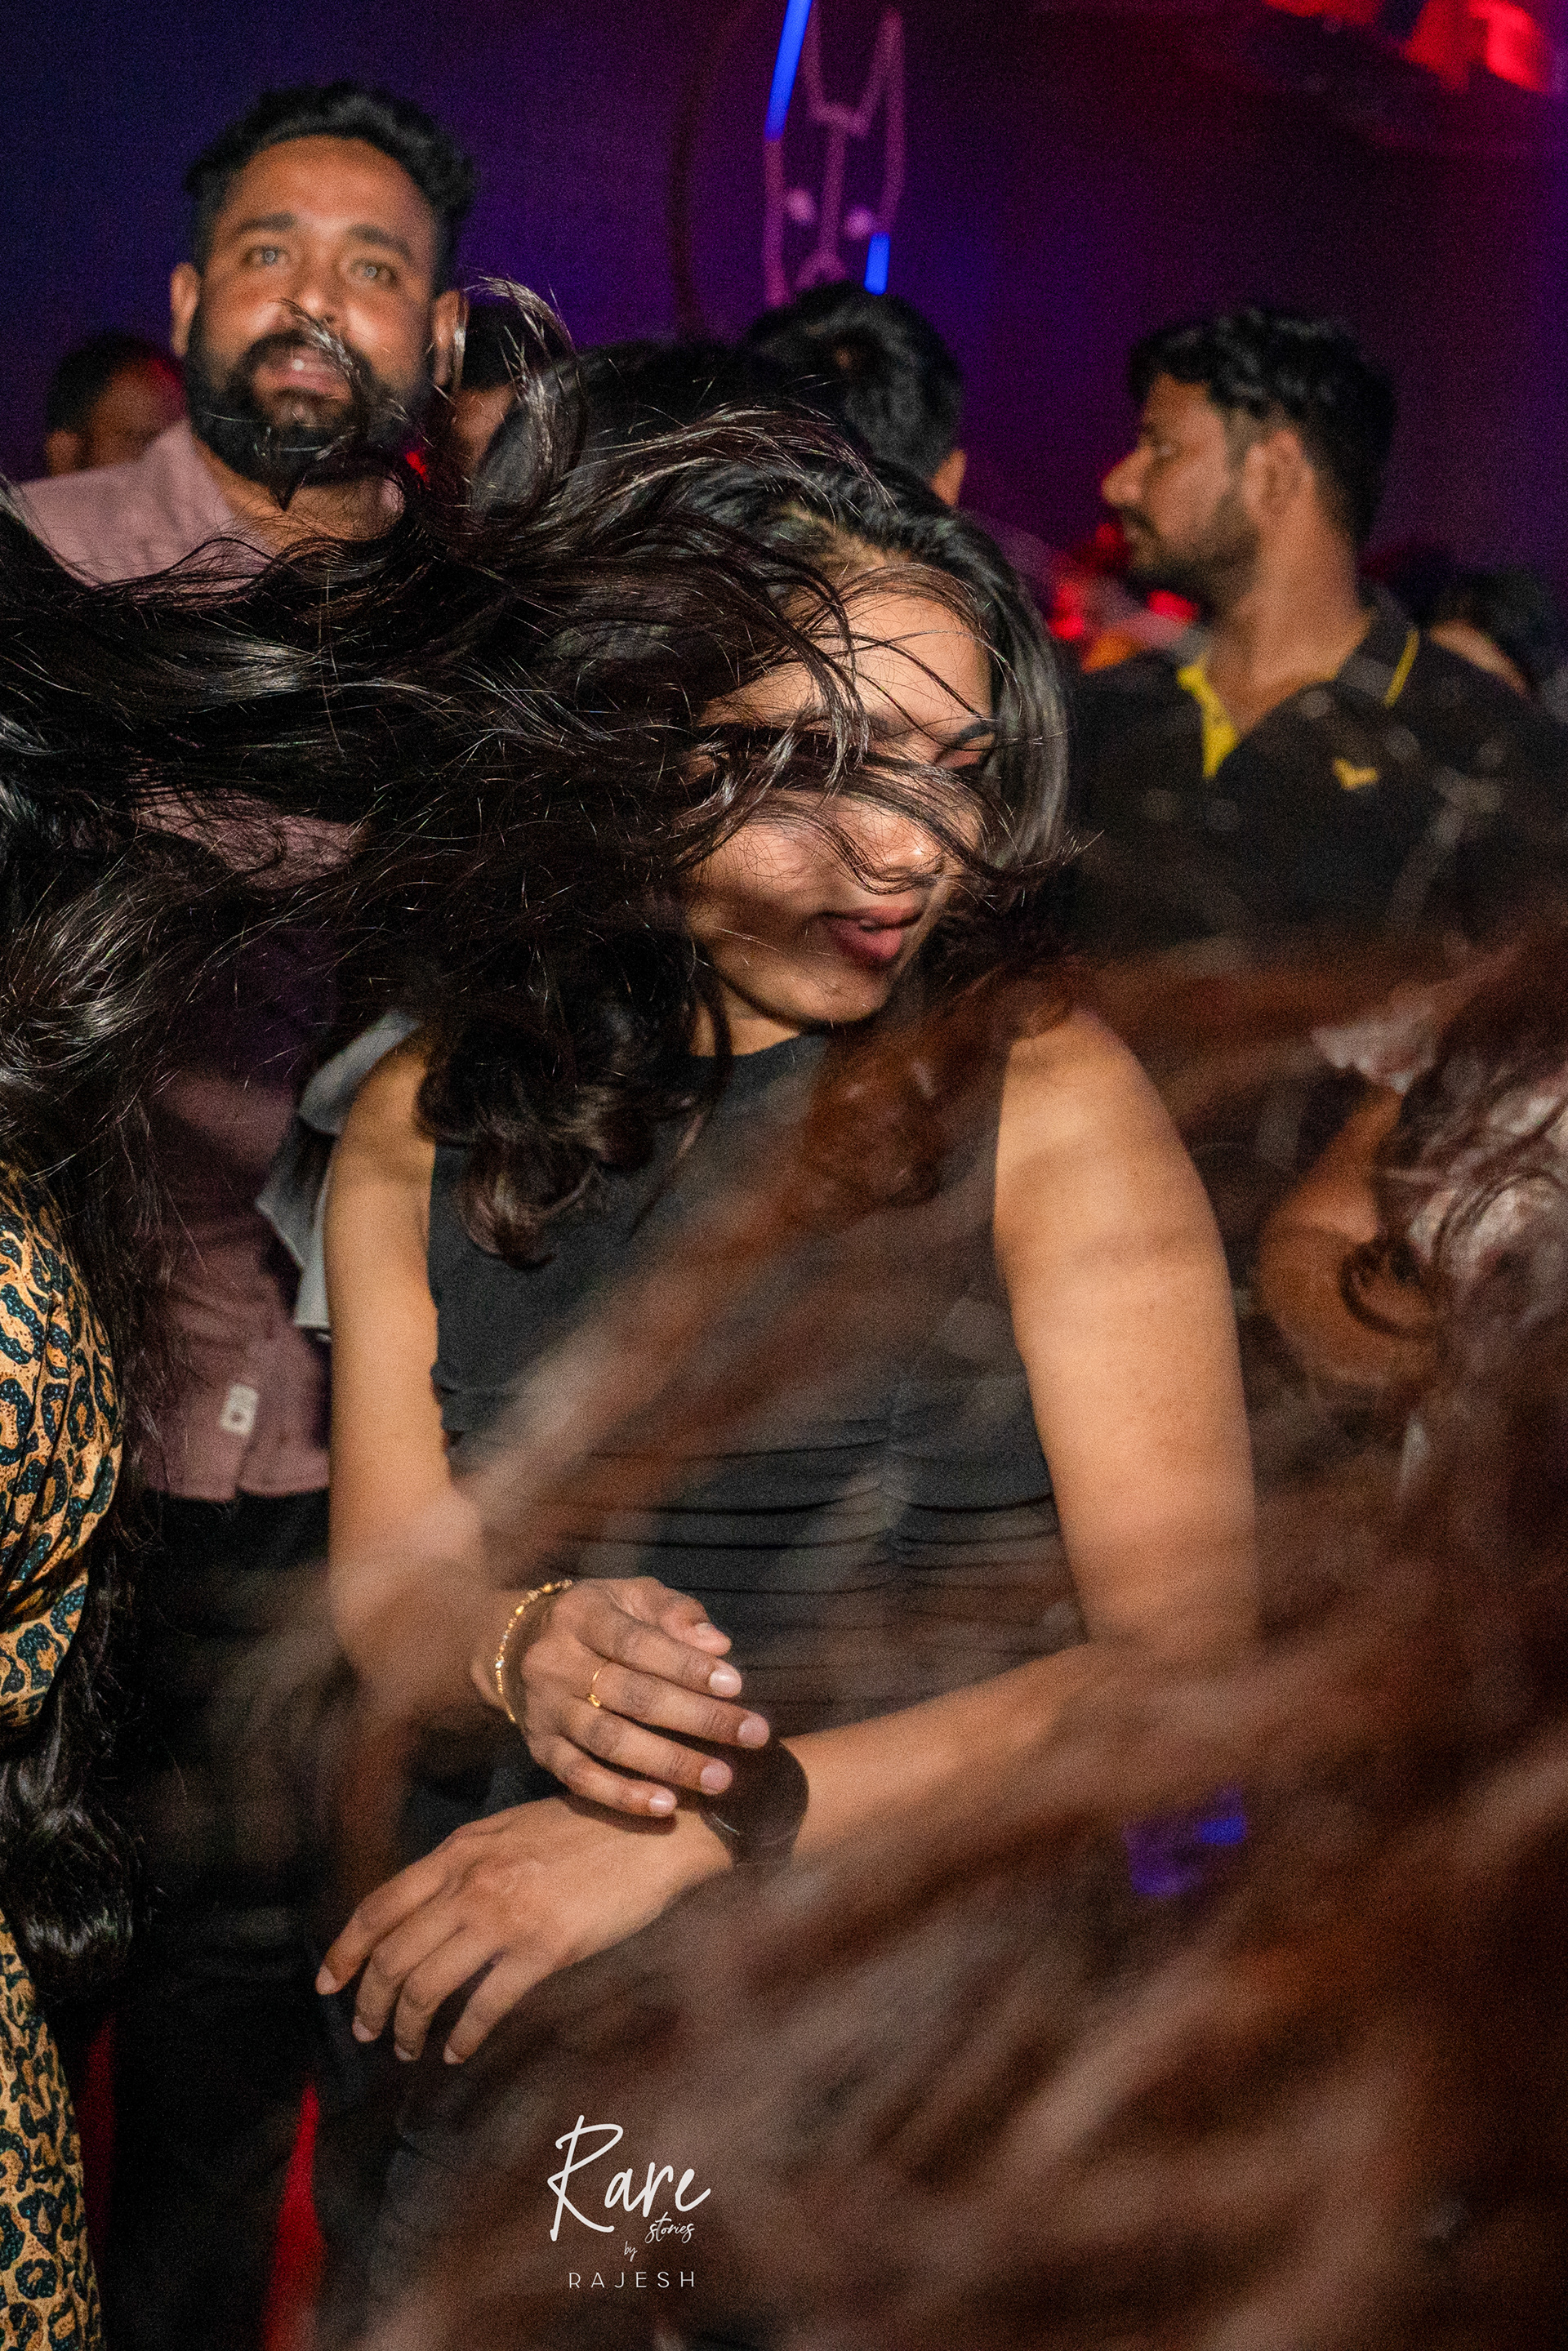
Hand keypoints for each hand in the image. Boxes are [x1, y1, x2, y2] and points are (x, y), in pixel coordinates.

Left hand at [315, 1796, 725, 2061]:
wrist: (655, 1831)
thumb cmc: (587, 1828)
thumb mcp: (511, 1830)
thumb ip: (465, 1863)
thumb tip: (426, 1908)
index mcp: (459, 1851)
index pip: (378, 1907)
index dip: (345, 1952)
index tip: (328, 1985)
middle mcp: (471, 1884)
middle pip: (392, 1955)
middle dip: (370, 2002)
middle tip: (368, 2032)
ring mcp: (505, 1917)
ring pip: (426, 1986)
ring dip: (407, 2027)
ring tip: (408, 2047)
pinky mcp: (544, 1950)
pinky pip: (484, 2007)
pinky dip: (463, 2038)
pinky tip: (458, 2052)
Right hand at [482, 1577, 770, 1816]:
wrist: (518, 1646)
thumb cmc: (600, 1619)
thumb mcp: (632, 1597)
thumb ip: (674, 1613)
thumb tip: (716, 1644)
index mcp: (581, 1615)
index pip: (638, 1642)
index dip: (686, 1665)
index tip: (736, 1685)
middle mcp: (556, 1662)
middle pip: (632, 1695)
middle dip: (697, 1718)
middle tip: (752, 1736)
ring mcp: (545, 1709)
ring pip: (609, 1741)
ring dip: (668, 1763)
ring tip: (720, 1778)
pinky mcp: (540, 1748)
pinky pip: (579, 1777)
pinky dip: (622, 1795)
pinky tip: (665, 1806)